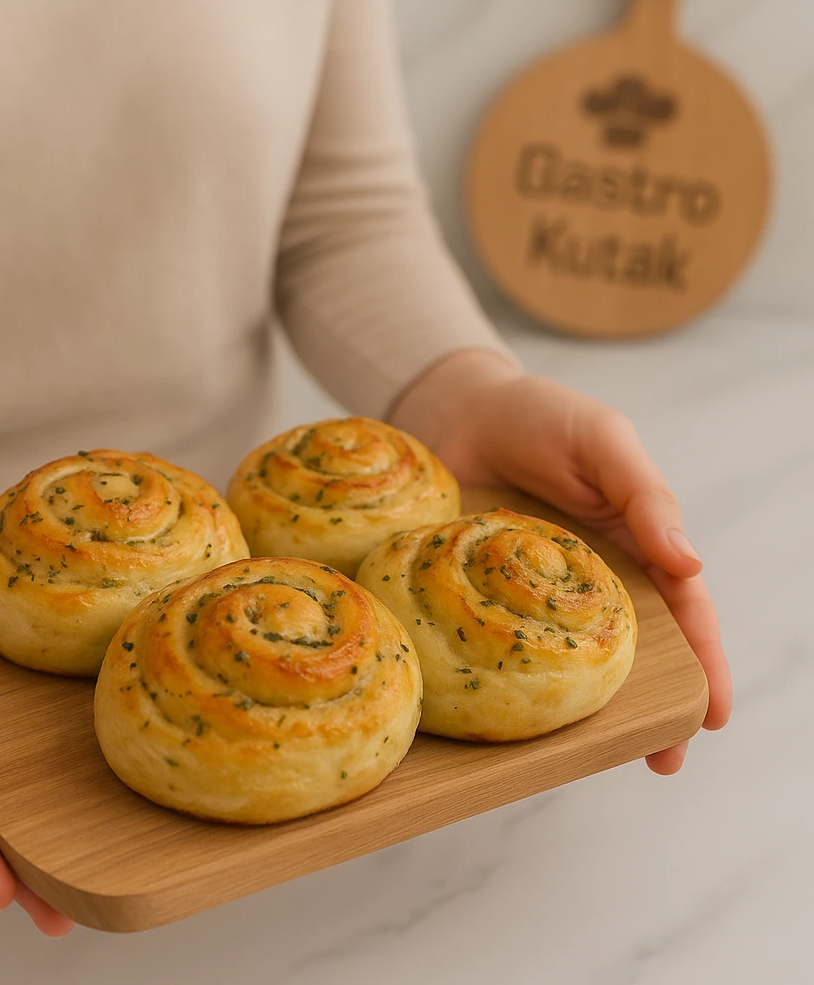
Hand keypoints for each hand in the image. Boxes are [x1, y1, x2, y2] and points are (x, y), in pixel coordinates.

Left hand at [391, 350, 730, 773]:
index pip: (683, 611)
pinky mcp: (482, 592)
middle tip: (666, 762)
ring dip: (588, 707)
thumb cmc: (541, 417)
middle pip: (634, 650)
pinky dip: (514, 675)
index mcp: (635, 543)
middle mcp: (589, 579)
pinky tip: (514, 713)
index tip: (712, 717)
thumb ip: (646, 497)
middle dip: (656, 705)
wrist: (458, 409)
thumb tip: (689, 564)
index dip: (704, 663)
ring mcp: (533, 592)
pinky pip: (502, 639)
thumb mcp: (604, 443)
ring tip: (595, 757)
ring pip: (570, 658)